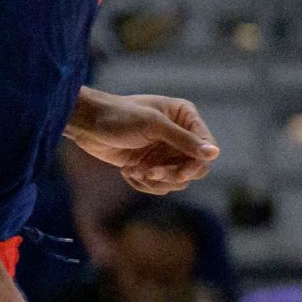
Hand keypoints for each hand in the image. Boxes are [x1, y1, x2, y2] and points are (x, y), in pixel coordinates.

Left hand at [66, 90, 217, 194]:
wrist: (86, 124)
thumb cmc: (118, 116)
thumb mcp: (153, 125)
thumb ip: (184, 140)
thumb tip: (215, 154)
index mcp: (185, 117)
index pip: (206, 148)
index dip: (195, 164)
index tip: (178, 174)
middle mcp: (179, 135)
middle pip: (194, 168)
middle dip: (171, 175)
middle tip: (149, 173)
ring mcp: (164, 152)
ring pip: (176, 180)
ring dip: (155, 181)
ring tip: (134, 171)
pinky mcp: (150, 165)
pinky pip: (158, 185)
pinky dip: (143, 183)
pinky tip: (126, 172)